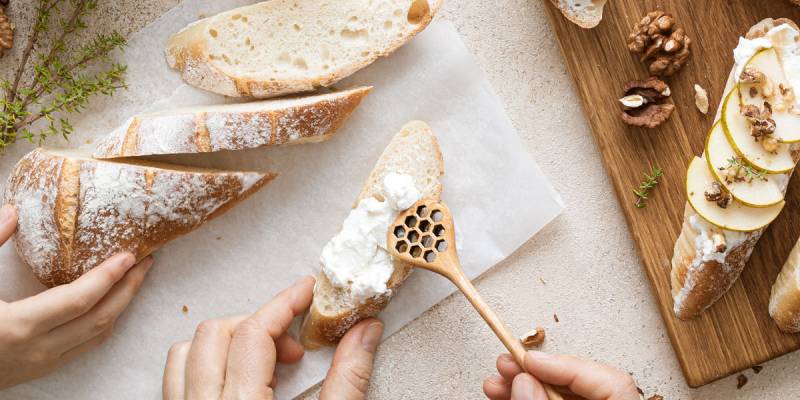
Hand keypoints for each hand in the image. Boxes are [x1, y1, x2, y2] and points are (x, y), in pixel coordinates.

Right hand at [0, 205, 153, 389]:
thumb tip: (12, 212)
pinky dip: (104, 321)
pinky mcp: (42, 369)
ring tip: (136, 277)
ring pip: (98, 336)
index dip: (109, 276)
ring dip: (122, 306)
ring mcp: (43, 363)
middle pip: (101, 319)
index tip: (130, 254)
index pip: (80, 300)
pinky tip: (110, 302)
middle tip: (146, 261)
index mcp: (19, 326)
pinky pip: (85, 345)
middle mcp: (38, 349)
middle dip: (129, 289)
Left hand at [163, 276, 383, 399]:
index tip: (307, 293)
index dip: (285, 304)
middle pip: (215, 333)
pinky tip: (236, 379)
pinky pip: (175, 379)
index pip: (254, 333)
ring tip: (262, 361)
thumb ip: (348, 380)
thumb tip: (365, 330)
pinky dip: (203, 365)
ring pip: (185, 353)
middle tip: (294, 347)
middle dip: (258, 324)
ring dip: (225, 342)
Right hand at [483, 351, 639, 399]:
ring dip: (528, 387)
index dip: (565, 366)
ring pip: (566, 397)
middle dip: (538, 374)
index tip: (529, 360)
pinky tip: (508, 395)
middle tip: (506, 366)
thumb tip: (525, 381)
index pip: (610, 381)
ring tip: (497, 383)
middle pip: (583, 385)